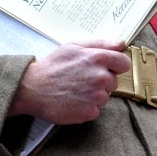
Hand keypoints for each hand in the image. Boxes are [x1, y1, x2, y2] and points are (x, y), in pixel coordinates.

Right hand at [9, 40, 132, 124]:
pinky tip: (73, 101)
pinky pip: (96, 110)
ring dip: (94, 95)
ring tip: (75, 91)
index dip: (114, 65)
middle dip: (101, 81)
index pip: (124, 63)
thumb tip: (121, 43)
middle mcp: (100, 77)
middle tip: (81, 80)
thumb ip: (100, 43)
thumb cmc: (51, 67)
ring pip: (105, 97)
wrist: (31, 89)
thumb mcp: (72, 47)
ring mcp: (96, 96)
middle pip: (114, 82)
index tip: (103, 68)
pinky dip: (86, 107)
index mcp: (98, 58)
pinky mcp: (89, 112)